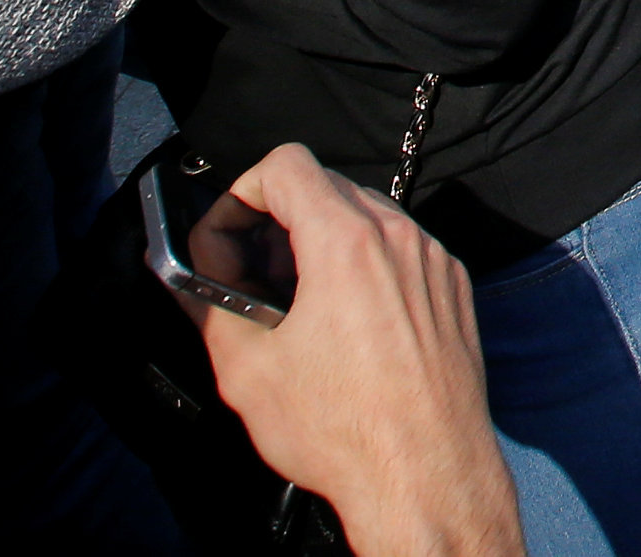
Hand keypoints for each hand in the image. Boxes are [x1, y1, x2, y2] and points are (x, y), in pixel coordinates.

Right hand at [187, 145, 521, 556]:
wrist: (426, 476)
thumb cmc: (342, 430)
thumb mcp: (247, 371)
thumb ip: (208, 306)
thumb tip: (185, 279)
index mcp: (347, 242)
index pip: (286, 164)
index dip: (241, 194)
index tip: (228, 238)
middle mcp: (400, 237)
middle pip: (326, 187)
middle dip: (277, 221)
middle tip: (252, 278)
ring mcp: (434, 261)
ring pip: (367, 217)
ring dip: (322, 242)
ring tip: (297, 306)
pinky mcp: (455, 289)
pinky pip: (402, 250)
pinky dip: (367, 265)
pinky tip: (346, 324)